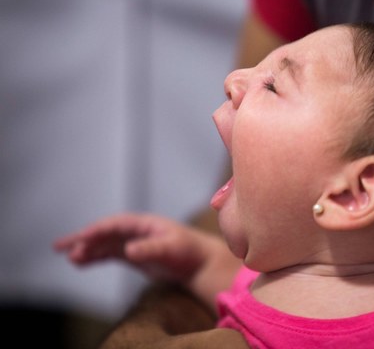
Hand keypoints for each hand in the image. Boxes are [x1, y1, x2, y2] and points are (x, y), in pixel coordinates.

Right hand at [54, 213, 219, 282]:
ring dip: (86, 249)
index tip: (81, 238)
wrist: (200, 262)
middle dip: (84, 238)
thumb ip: (150, 249)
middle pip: (105, 232)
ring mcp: (133, 242)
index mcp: (145, 223)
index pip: (115, 224)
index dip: (97, 230)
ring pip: (104, 244)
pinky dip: (95, 257)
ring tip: (68, 256)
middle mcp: (136, 230)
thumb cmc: (189, 251)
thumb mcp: (171, 249)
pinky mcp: (133, 254)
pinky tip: (80, 262)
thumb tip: (128, 251)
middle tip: (60, 246)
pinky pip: (109, 254)